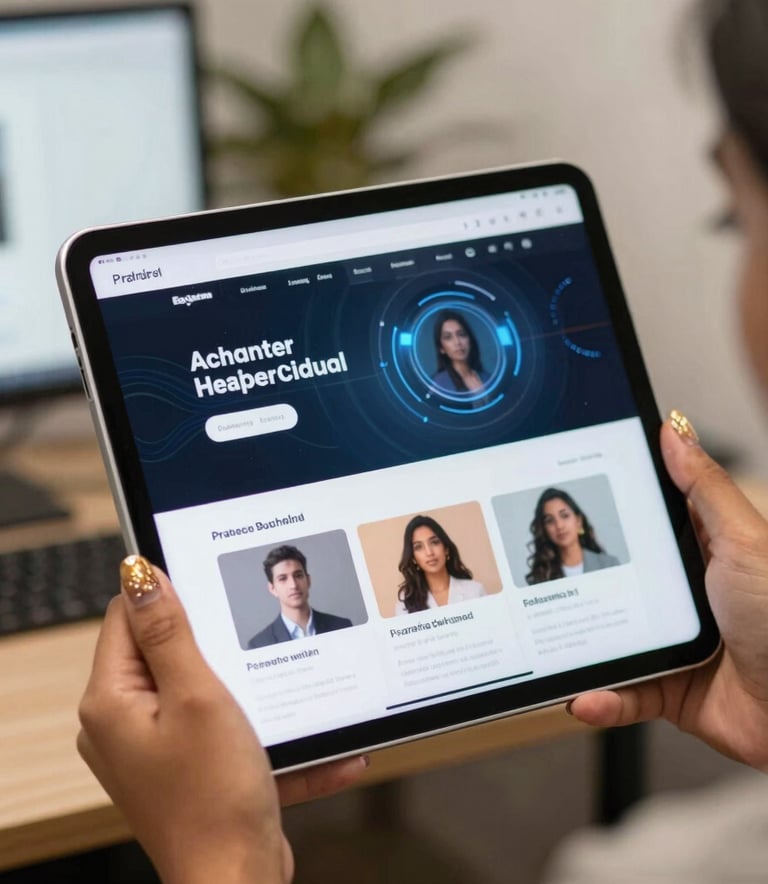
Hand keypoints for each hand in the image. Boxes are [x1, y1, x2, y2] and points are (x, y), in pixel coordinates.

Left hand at [77, 557, 366, 883]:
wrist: (238, 882)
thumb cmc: (214, 798)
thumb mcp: (197, 696)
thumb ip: (168, 631)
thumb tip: (139, 574)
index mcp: (112, 701)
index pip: (127, 617)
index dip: (168, 595)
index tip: (213, 587)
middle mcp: (124, 723)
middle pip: (164, 651)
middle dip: (214, 643)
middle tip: (253, 643)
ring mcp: (156, 749)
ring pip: (200, 689)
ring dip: (247, 688)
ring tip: (285, 688)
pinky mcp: (188, 769)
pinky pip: (223, 731)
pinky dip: (259, 731)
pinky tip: (309, 739)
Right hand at [568, 412, 767, 770]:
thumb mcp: (744, 542)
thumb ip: (704, 488)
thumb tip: (673, 430)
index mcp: (700, 553)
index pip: (643, 524)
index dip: (607, 512)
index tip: (567, 500)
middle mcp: (680, 596)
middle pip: (616, 581)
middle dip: (580, 583)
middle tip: (541, 575)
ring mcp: (671, 643)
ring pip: (610, 640)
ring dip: (581, 650)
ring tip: (549, 647)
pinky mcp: (669, 690)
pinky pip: (625, 693)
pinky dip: (602, 699)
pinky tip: (584, 697)